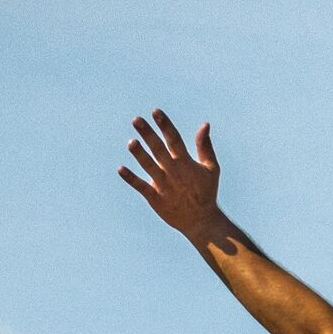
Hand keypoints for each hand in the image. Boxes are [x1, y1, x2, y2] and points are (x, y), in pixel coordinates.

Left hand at [122, 111, 227, 242]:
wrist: (202, 222)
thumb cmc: (206, 192)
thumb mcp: (211, 168)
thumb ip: (205, 146)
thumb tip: (205, 124)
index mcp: (186, 163)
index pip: (174, 140)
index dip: (165, 125)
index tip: (156, 112)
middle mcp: (174, 172)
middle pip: (159, 149)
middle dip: (148, 134)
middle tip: (136, 120)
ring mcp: (164, 185)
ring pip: (149, 167)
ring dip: (139, 154)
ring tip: (131, 142)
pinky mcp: (156, 198)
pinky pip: (141, 187)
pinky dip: (131, 179)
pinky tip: (121, 169)